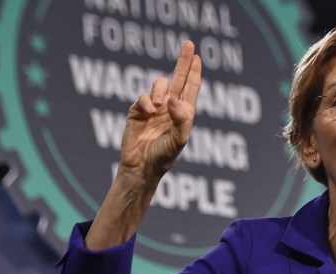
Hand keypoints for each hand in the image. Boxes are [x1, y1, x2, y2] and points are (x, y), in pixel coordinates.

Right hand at [119, 40, 201, 180]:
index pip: (191, 88)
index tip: (197, 57)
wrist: (141, 167)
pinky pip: (143, 97)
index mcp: (183, 113)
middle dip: (183, 61)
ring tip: (159, 106)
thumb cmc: (164, 156)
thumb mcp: (179, 139)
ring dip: (160, 91)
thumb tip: (174, 99)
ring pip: (159, 85)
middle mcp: (169, 107)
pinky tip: (149, 112)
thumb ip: (181, 119)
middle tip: (189, 43)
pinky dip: (147, 102)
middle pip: (178, 78)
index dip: (194, 73)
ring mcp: (153, 108)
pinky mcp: (137, 111)